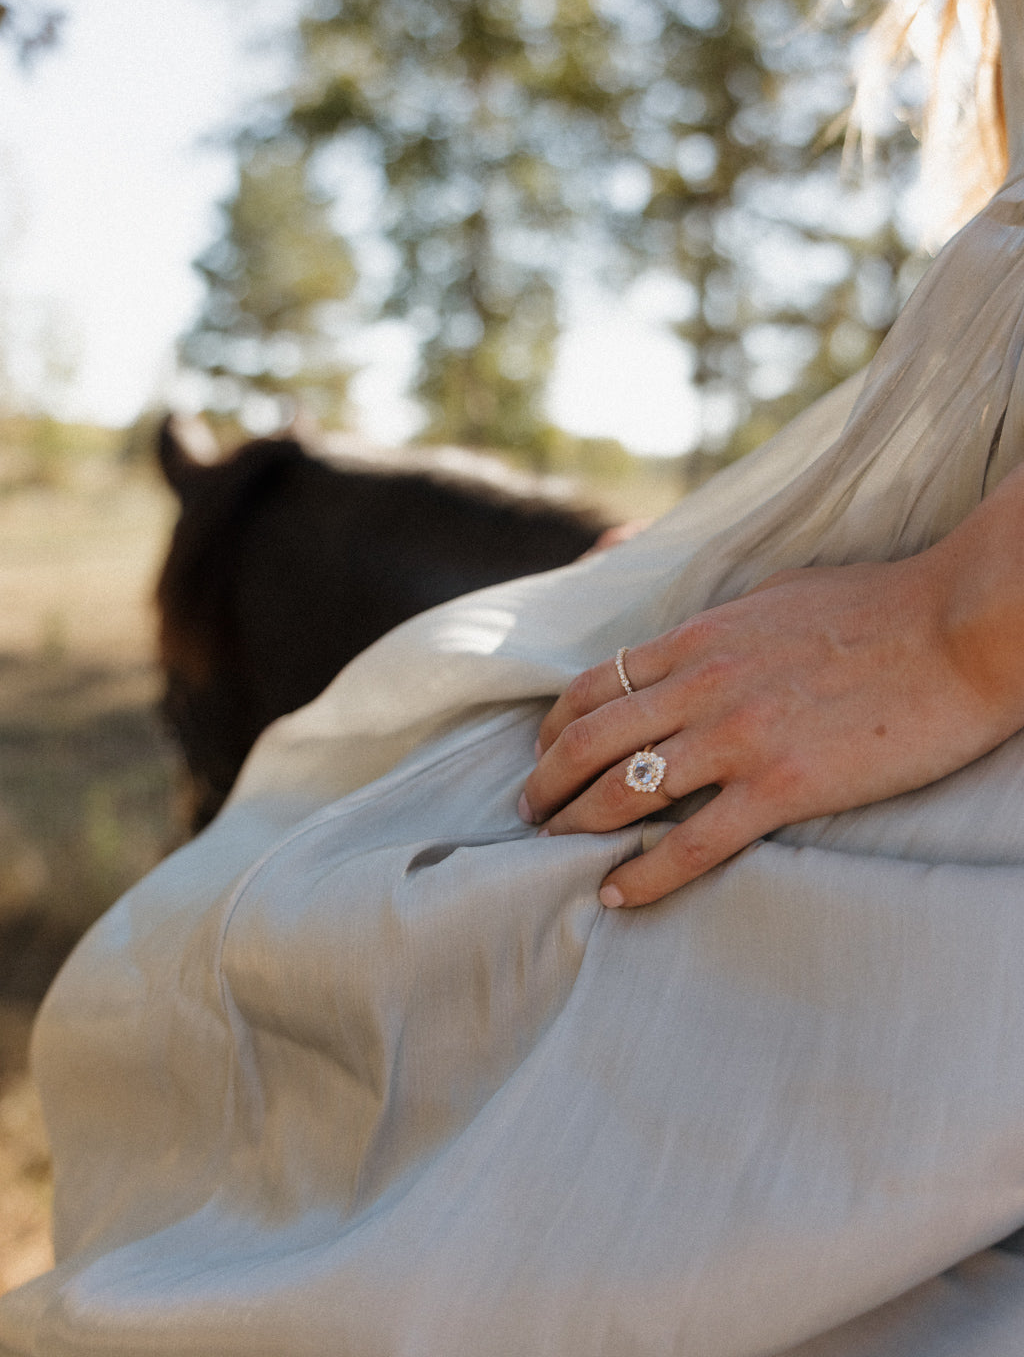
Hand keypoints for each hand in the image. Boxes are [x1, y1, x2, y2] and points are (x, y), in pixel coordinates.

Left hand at [519, 554, 1023, 907]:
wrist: (957, 629)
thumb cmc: (879, 605)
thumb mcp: (777, 596)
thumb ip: (723, 627)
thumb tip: (695, 647)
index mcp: (700, 639)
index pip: (596, 684)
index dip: (555, 724)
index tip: (543, 752)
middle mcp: (702, 687)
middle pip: (590, 740)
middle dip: (546, 780)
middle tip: (528, 811)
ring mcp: (737, 739)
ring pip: (623, 791)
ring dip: (576, 825)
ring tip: (553, 849)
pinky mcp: (781, 788)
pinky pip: (691, 843)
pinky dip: (644, 874)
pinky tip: (616, 893)